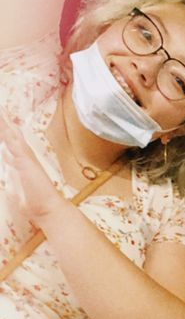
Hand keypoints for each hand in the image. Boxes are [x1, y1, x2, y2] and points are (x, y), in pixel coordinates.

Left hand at [0, 109, 64, 224]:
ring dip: (5, 122)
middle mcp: (22, 155)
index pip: (9, 142)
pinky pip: (13, 140)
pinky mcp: (24, 159)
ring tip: (0, 108)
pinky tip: (4, 119)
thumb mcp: (14, 188)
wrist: (47, 210)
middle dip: (3, 122)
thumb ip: (10, 174)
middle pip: (10, 134)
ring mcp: (24, 156)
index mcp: (19, 161)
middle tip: (0, 108)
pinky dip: (7, 129)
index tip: (2, 119)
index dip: (4, 130)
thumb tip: (7, 160)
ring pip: (11, 134)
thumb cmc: (33, 202)